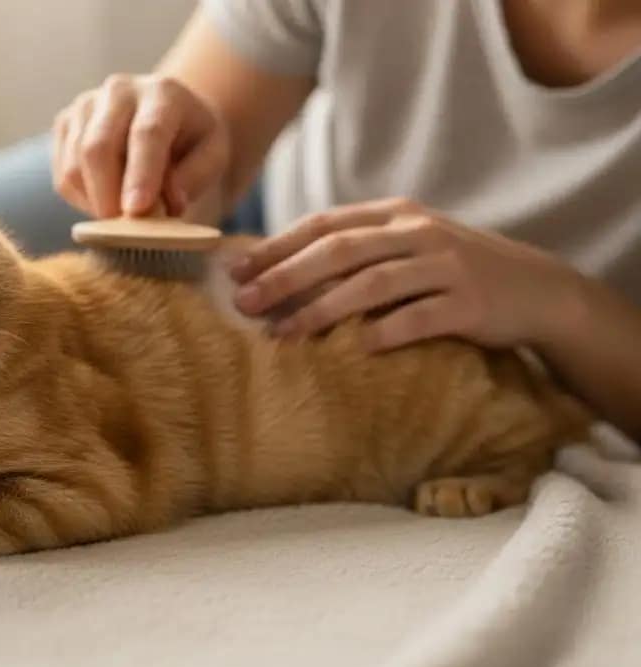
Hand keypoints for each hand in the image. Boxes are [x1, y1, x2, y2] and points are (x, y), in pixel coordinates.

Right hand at [51, 73, 229, 217]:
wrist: (165, 116)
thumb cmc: (192, 140)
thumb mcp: (213, 154)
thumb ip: (196, 176)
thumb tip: (171, 202)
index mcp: (162, 92)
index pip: (147, 134)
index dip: (141, 174)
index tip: (137, 211)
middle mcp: (118, 91)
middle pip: (98, 147)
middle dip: (108, 196)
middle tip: (123, 232)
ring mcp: (85, 105)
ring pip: (75, 166)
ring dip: (97, 203)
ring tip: (126, 217)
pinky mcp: (65, 125)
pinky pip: (64, 176)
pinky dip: (84, 200)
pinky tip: (109, 201)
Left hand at [230, 197, 583, 351]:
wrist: (535, 289)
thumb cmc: (451, 270)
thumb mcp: (406, 246)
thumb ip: (355, 250)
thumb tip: (278, 272)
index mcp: (394, 215)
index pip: (323, 224)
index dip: (276, 246)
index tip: (234, 270)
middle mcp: (417, 233)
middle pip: (339, 250)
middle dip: (286, 276)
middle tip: (244, 302)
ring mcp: (445, 266)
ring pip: (372, 284)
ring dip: (321, 309)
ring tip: (282, 334)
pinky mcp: (468, 304)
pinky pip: (418, 318)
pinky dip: (383, 333)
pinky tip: (353, 350)